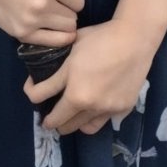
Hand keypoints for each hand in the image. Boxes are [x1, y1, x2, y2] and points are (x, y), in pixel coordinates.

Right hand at [0, 0, 84, 46]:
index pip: (78, 1)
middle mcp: (43, 5)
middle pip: (73, 17)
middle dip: (69, 9)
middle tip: (57, 1)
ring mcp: (31, 21)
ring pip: (65, 31)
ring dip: (62, 23)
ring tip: (52, 13)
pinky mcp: (20, 32)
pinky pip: (49, 42)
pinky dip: (55, 38)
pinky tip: (51, 28)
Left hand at [23, 18, 155, 135]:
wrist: (134, 40)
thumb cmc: (100, 38)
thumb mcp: (71, 48)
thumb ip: (56, 66)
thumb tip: (40, 74)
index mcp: (73, 90)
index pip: (42, 104)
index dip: (32, 95)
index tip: (34, 92)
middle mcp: (88, 105)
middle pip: (60, 125)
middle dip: (52, 119)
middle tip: (52, 110)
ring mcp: (105, 110)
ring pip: (81, 128)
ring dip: (72, 122)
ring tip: (72, 113)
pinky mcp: (121, 110)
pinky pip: (100, 122)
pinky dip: (92, 118)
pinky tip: (92, 106)